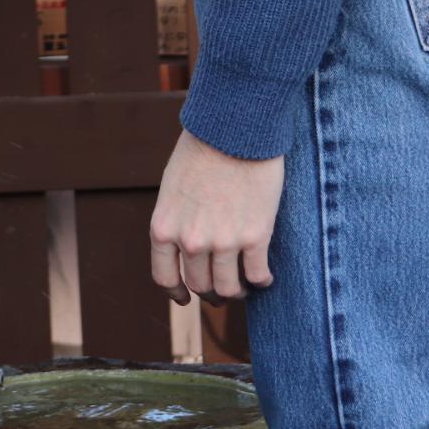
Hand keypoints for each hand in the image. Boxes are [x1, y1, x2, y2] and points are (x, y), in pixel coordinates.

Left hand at [149, 129, 281, 304]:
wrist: (233, 130)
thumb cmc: (202, 151)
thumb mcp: (172, 188)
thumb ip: (176, 219)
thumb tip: (185, 245)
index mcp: (164, 228)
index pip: (165, 277)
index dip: (176, 293)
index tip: (186, 297)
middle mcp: (190, 241)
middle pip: (200, 285)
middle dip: (211, 293)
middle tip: (223, 290)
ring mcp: (223, 242)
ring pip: (229, 288)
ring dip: (237, 291)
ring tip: (245, 285)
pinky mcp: (256, 237)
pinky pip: (258, 275)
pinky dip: (262, 280)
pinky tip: (265, 276)